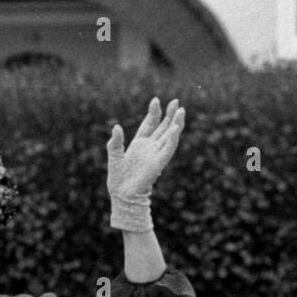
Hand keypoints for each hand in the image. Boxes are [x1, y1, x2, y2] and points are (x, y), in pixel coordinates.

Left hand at [106, 98, 184, 231]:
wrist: (123, 195)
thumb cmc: (118, 179)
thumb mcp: (114, 157)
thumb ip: (115, 142)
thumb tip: (116, 127)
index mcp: (139, 144)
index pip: (149, 124)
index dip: (153, 113)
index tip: (156, 100)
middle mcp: (150, 147)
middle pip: (163, 127)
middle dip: (169, 114)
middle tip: (176, 101)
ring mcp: (156, 154)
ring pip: (169, 136)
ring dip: (175, 123)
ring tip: (181, 110)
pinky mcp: (159, 163)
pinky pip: (168, 149)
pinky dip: (172, 139)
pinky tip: (176, 128)